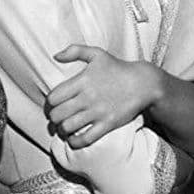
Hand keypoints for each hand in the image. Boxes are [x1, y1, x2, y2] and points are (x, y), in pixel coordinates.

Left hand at [46, 44, 160, 148]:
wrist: (143, 83)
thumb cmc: (118, 68)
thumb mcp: (97, 54)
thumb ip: (75, 51)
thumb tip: (55, 56)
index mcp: (82, 81)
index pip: (53, 98)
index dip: (50, 103)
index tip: (54, 105)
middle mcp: (88, 97)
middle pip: (57, 115)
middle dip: (53, 118)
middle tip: (57, 118)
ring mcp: (97, 112)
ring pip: (67, 128)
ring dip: (62, 130)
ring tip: (65, 127)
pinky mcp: (107, 124)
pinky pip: (85, 139)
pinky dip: (75, 142)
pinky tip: (74, 138)